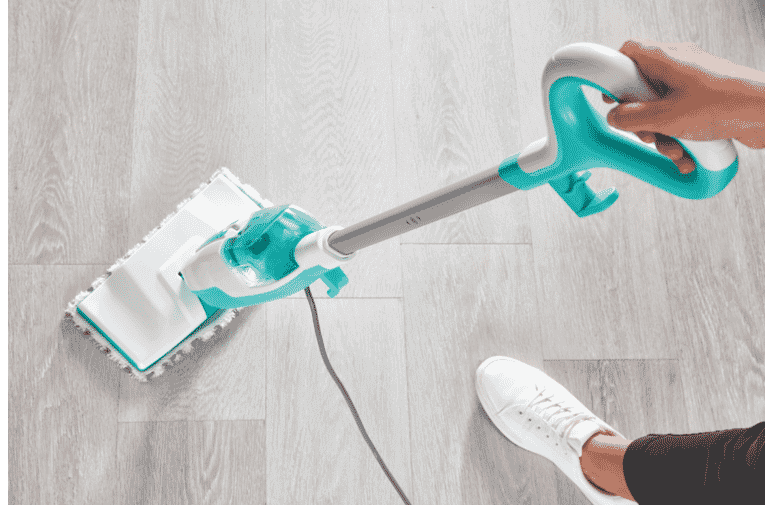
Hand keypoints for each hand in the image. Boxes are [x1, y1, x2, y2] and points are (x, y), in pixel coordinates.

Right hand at [602, 39, 764, 173]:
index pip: (627, 53)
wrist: (765, 114)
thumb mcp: (665, 117)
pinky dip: (681, 138)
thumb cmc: (724, 105)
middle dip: (643, 121)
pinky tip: (687, 156)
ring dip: (663, 136)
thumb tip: (614, 117)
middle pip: (642, 91)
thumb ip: (631, 118)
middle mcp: (678, 67)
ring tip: (674, 150)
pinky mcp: (706, 100)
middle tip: (648, 133)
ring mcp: (693, 83)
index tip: (609, 99)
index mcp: (665, 58)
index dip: (613, 76)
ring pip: (662, 110)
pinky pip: (682, 118)